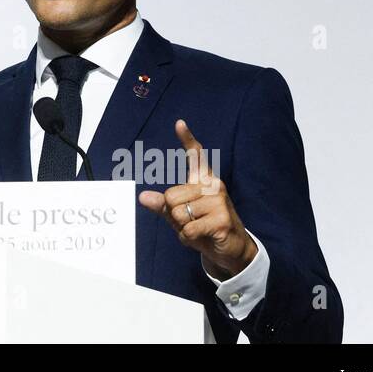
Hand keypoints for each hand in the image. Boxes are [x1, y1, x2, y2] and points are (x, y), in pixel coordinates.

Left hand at [137, 119, 256, 279]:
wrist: (230, 249)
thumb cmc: (203, 228)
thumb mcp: (180, 216)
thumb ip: (162, 206)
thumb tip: (142, 197)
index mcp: (203, 180)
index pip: (196, 156)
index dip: (187, 139)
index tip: (179, 123)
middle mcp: (213, 185)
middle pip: (171, 197)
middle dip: (174, 215)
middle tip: (193, 222)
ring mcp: (219, 201)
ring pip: (178, 213)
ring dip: (183, 228)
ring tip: (199, 229)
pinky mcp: (222, 219)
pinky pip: (188, 228)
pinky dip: (189, 237)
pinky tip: (203, 237)